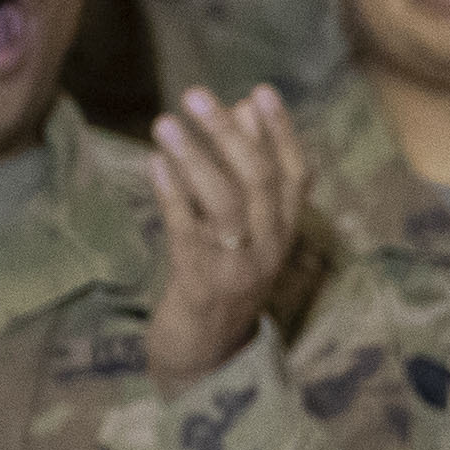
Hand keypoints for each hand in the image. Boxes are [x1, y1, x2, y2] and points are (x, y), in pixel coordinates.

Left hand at [144, 84, 308, 386]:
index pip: (295, 174)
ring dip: (196, 158)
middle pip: (258, 181)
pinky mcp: (200, 283)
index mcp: (285, 232)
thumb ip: (247, 172)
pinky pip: (188, 232)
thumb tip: (244, 108)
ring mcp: (237, 267)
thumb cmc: (221, 281)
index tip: (259, 90)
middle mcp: (269, 247)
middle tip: (196, 95)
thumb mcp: (245, 230)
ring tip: (166, 122)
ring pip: (226, 204)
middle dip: (228, 134)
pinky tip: (154, 163)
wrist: (206, 358)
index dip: (280, 131)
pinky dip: (172, 194)